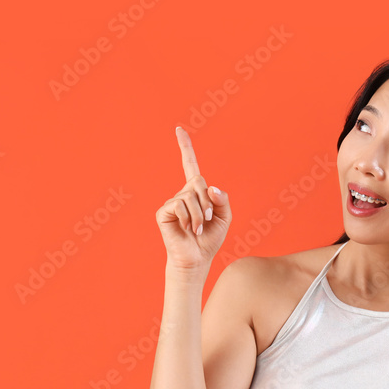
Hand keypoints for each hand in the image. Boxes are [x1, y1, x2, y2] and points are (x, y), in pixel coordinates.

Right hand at [155, 126, 231, 271]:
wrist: (197, 258)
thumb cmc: (210, 240)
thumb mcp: (225, 217)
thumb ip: (222, 199)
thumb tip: (209, 186)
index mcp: (196, 192)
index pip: (190, 165)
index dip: (185, 147)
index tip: (179, 129)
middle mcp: (182, 194)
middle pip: (198, 181)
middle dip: (207, 201)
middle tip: (208, 218)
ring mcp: (171, 203)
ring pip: (190, 195)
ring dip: (200, 214)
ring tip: (198, 228)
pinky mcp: (163, 212)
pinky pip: (179, 204)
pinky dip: (189, 218)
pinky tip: (188, 229)